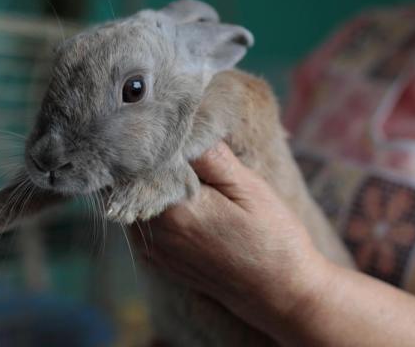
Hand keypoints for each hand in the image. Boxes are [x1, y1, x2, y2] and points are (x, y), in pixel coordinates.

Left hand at [138, 142, 331, 335]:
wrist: (282, 295)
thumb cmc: (273, 239)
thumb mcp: (248, 187)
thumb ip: (210, 157)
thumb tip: (182, 126)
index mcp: (173, 211)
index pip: (142, 162)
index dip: (153, 138)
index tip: (166, 119)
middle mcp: (155, 234)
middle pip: (132, 182)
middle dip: (148, 157)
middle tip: (171, 132)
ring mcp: (155, 251)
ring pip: (135, 201)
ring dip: (148, 180)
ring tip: (176, 159)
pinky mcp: (161, 261)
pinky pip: (142, 221)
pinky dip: (152, 202)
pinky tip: (177, 190)